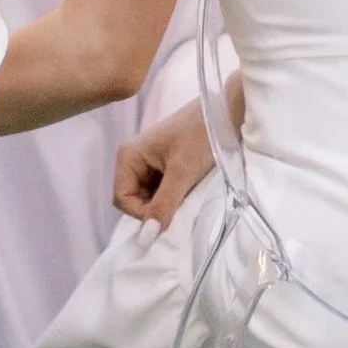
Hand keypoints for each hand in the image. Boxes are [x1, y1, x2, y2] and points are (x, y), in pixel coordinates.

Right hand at [114, 98, 215, 230]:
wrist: (225, 112)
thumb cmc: (201, 135)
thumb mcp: (182, 171)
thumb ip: (163, 203)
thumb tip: (147, 235)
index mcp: (129, 156)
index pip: (121, 199)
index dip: (140, 213)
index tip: (166, 217)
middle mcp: (134, 159)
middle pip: (134, 200)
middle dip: (153, 209)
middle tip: (179, 207)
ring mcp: (149, 163)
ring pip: (149, 198)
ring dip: (165, 204)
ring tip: (186, 198)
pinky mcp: (164, 166)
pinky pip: (160, 191)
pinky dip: (173, 198)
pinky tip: (188, 193)